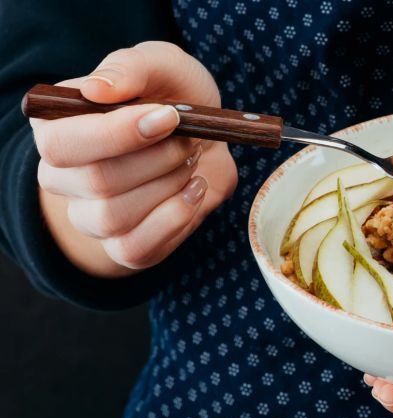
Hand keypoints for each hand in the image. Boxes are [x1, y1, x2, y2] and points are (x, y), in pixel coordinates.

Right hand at [30, 41, 236, 276]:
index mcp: (56, 127)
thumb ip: (129, 68)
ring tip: (190, 162)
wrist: (207, 138)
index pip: (61, 144)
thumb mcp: (160, 65)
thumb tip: (96, 90)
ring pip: (115, 217)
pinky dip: (176, 218)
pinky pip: (136, 249)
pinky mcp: (124, 246)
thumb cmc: (173, 97)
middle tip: (187, 140)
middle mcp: (62, 176)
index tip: (168, 117)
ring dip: (169, 185)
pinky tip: (195, 190)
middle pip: (96, 181)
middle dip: (158, 158)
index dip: (117, 134)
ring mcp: (89, 217)